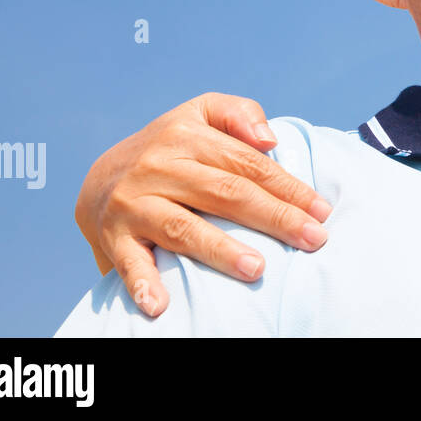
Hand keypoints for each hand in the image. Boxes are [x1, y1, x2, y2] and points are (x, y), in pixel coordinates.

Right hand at [74, 92, 332, 317]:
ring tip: (257, 269)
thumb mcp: (200, 114)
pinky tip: (160, 305)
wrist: (99, 178)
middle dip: (274, 217)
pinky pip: (129, 262)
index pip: (247, 164)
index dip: (288, 187)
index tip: (321, 211)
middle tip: (312, 239)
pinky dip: (143, 283)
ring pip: (183, 227)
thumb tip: (270, 140)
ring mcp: (134, 202)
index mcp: (186, 135)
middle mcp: (159, 166)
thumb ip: (239, 114)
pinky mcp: (114, 236)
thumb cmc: (170, 148)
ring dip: (220, 250)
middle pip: (225, 193)